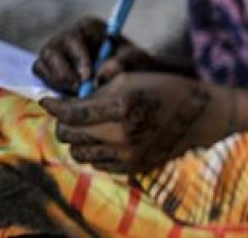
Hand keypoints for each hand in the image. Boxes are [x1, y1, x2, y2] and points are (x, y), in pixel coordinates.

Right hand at [33, 17, 166, 93]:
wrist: (127, 75)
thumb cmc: (132, 63)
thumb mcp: (135, 60)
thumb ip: (123, 63)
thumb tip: (101, 75)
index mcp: (88, 26)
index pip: (74, 38)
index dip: (78, 58)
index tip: (88, 77)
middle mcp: (67, 35)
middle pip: (52, 50)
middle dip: (64, 73)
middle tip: (78, 90)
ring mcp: (55, 50)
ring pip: (42, 64)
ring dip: (57, 81)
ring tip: (76, 94)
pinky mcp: (48, 65)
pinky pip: (40, 74)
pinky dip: (51, 85)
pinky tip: (69, 94)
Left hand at [40, 73, 233, 173]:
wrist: (200, 115)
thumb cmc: (164, 88)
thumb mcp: (130, 79)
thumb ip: (95, 91)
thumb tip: (67, 104)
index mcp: (121, 107)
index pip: (72, 112)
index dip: (54, 105)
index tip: (47, 100)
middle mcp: (122, 135)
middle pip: (69, 135)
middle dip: (64, 122)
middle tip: (70, 113)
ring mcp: (127, 155)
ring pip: (79, 152)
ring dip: (79, 138)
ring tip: (90, 126)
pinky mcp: (132, 168)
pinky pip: (97, 163)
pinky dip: (95, 150)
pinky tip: (106, 138)